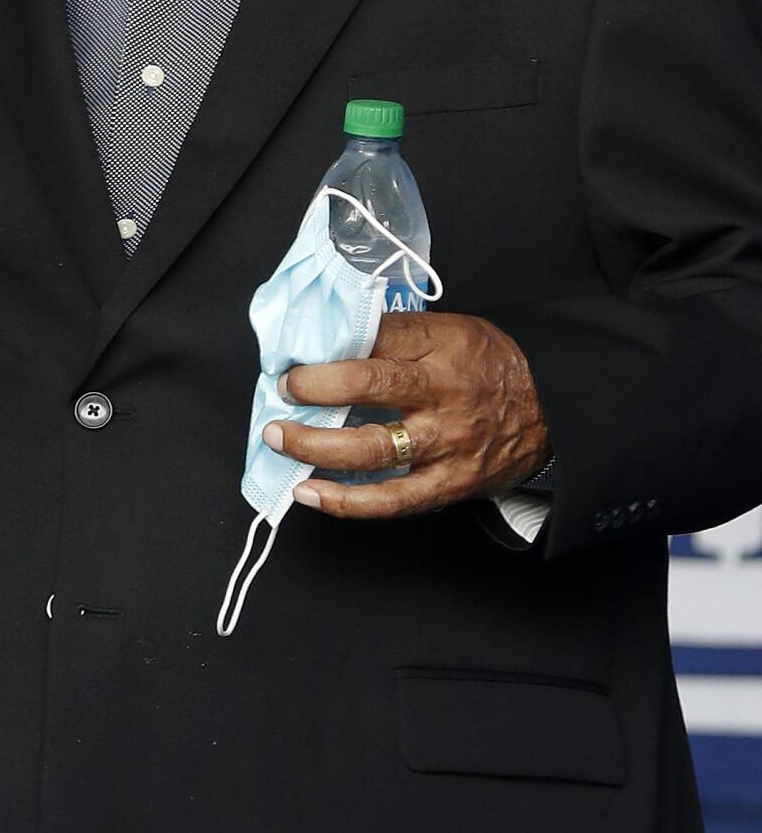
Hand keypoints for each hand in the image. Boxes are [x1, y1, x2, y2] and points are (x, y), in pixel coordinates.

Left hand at [264, 313, 549, 517]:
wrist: (553, 410)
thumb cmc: (491, 365)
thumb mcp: (454, 331)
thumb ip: (400, 334)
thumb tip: (335, 337)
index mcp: (444, 345)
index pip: (379, 336)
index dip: (333, 344)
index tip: (298, 352)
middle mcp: (443, 392)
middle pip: (369, 387)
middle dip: (314, 388)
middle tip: (282, 389)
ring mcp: (445, 443)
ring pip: (371, 448)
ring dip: (315, 446)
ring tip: (279, 438)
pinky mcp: (448, 484)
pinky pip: (391, 499)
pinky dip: (345, 501)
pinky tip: (309, 493)